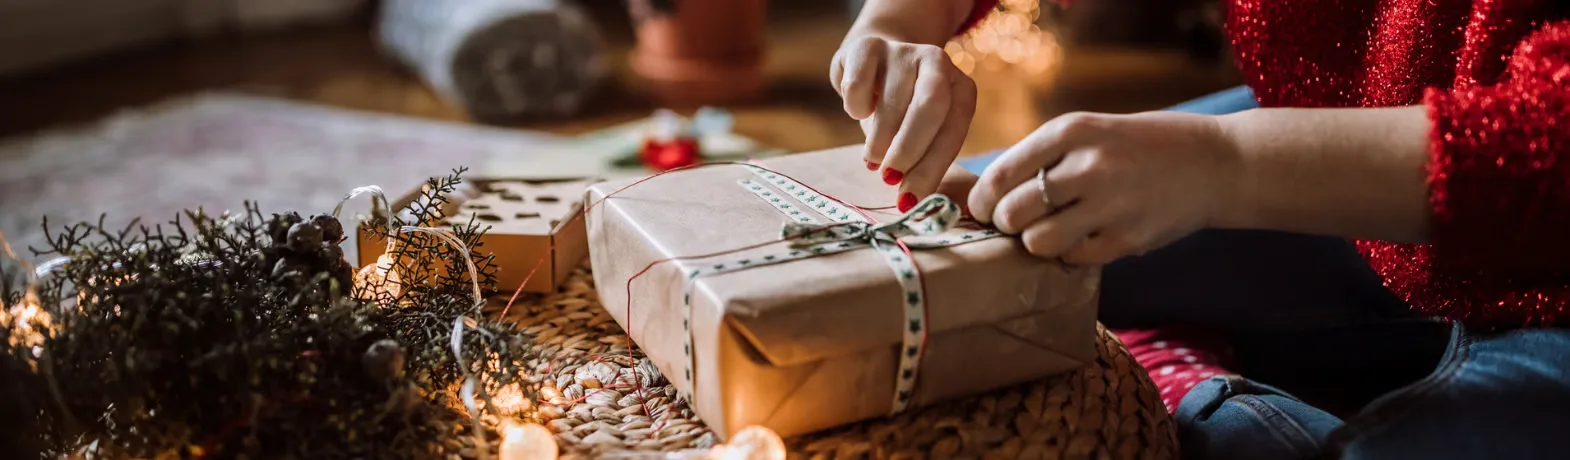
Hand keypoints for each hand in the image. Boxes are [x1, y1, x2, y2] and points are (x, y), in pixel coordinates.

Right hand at [830, 33, 976, 211]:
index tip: (910, 197)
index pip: (954, 128)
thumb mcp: (922, 133)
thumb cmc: (901, 110)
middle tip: (889, 177)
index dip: (933, 165)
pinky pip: (858, 86)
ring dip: (878, 140)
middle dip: (908, 150)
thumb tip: (910, 203)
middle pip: (930, 107)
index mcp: (961, 88)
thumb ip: (923, 163)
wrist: (873, 60)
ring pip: (891, 102)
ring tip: (872, 158)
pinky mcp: (866, 47)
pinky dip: (855, 109)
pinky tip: (860, 113)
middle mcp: (937, 62)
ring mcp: (902, 51)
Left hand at [968, 111, 1241, 264]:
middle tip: (1016, 223)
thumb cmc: (1139, 147)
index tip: (984, 209)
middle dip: (1006, 223)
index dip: (982, 200)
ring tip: (1051, 230)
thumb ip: (1044, 157)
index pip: (1001, 174)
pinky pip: (1073, 258)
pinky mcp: (1127, 238)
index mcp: (1072, 131)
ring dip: (1036, 242)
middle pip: (1012, 212)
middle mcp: (1088, 165)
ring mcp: (1109, 204)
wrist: (1215, 163)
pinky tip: (1085, 237)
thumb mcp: (1091, 132)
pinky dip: (1070, 254)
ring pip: (1037, 243)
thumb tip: (987, 194)